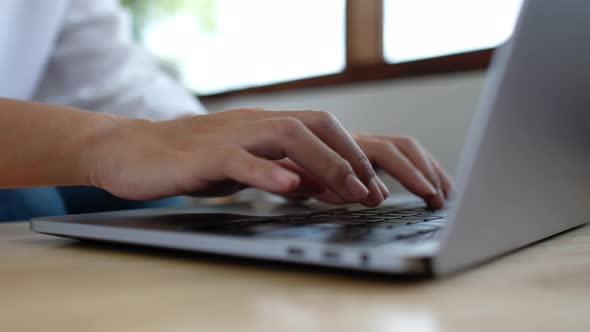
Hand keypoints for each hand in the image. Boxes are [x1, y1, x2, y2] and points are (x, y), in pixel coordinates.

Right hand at [87, 109, 386, 206]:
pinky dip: (268, 171)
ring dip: (325, 163)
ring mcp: (232, 136)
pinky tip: (289, 186)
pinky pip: (241, 158)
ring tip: (350, 191)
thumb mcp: (247, 167)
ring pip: (287, 135)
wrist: (133, 150)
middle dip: (352, 158)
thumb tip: (322, 185)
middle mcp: (255, 123)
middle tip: (373, 193)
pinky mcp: (205, 154)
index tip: (375, 189)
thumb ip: (282, 171)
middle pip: (315, 125)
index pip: (323, 129)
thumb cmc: (192, 161)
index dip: (354, 155)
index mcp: (266, 126)